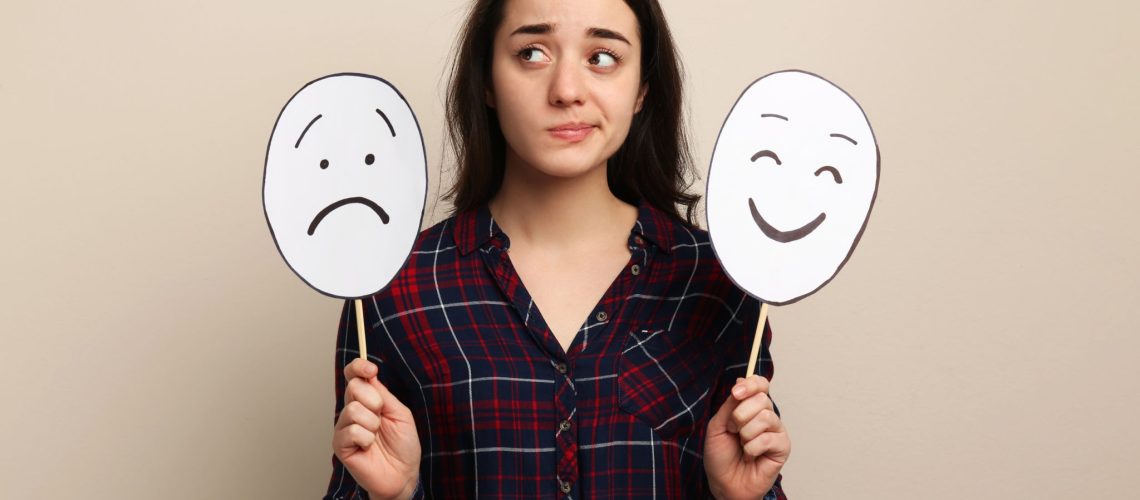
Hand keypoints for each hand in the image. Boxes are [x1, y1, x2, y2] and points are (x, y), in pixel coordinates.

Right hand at [333, 358, 420, 499]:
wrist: (404, 474)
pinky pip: (352, 431)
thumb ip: (384, 394)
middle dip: (374, 400)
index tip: (371, 369)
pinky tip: (368, 447)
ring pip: (353, 409)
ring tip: (377, 436)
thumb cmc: (403, 445)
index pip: (353, 377)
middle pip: (353, 388)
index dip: (358, 367)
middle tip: (381, 416)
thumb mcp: (400, 413)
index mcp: (367, 401)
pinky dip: (366, 438)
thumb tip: (369, 375)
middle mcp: (352, 411)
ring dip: (373, 423)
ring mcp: (344, 428)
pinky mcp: (340, 445)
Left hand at [704, 375, 789, 499]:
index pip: (760, 384)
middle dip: (740, 415)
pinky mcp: (782, 447)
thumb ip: (730, 405)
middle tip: (733, 430)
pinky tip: (750, 456)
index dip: (751, 384)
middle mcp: (766, 416)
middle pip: (762, 398)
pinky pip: (768, 438)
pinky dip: (752, 448)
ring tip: (742, 445)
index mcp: (751, 407)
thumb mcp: (718, 425)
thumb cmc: (720, 456)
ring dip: (746, 433)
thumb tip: (741, 379)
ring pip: (766, 417)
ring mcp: (776, 431)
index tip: (736, 393)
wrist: (723, 483)